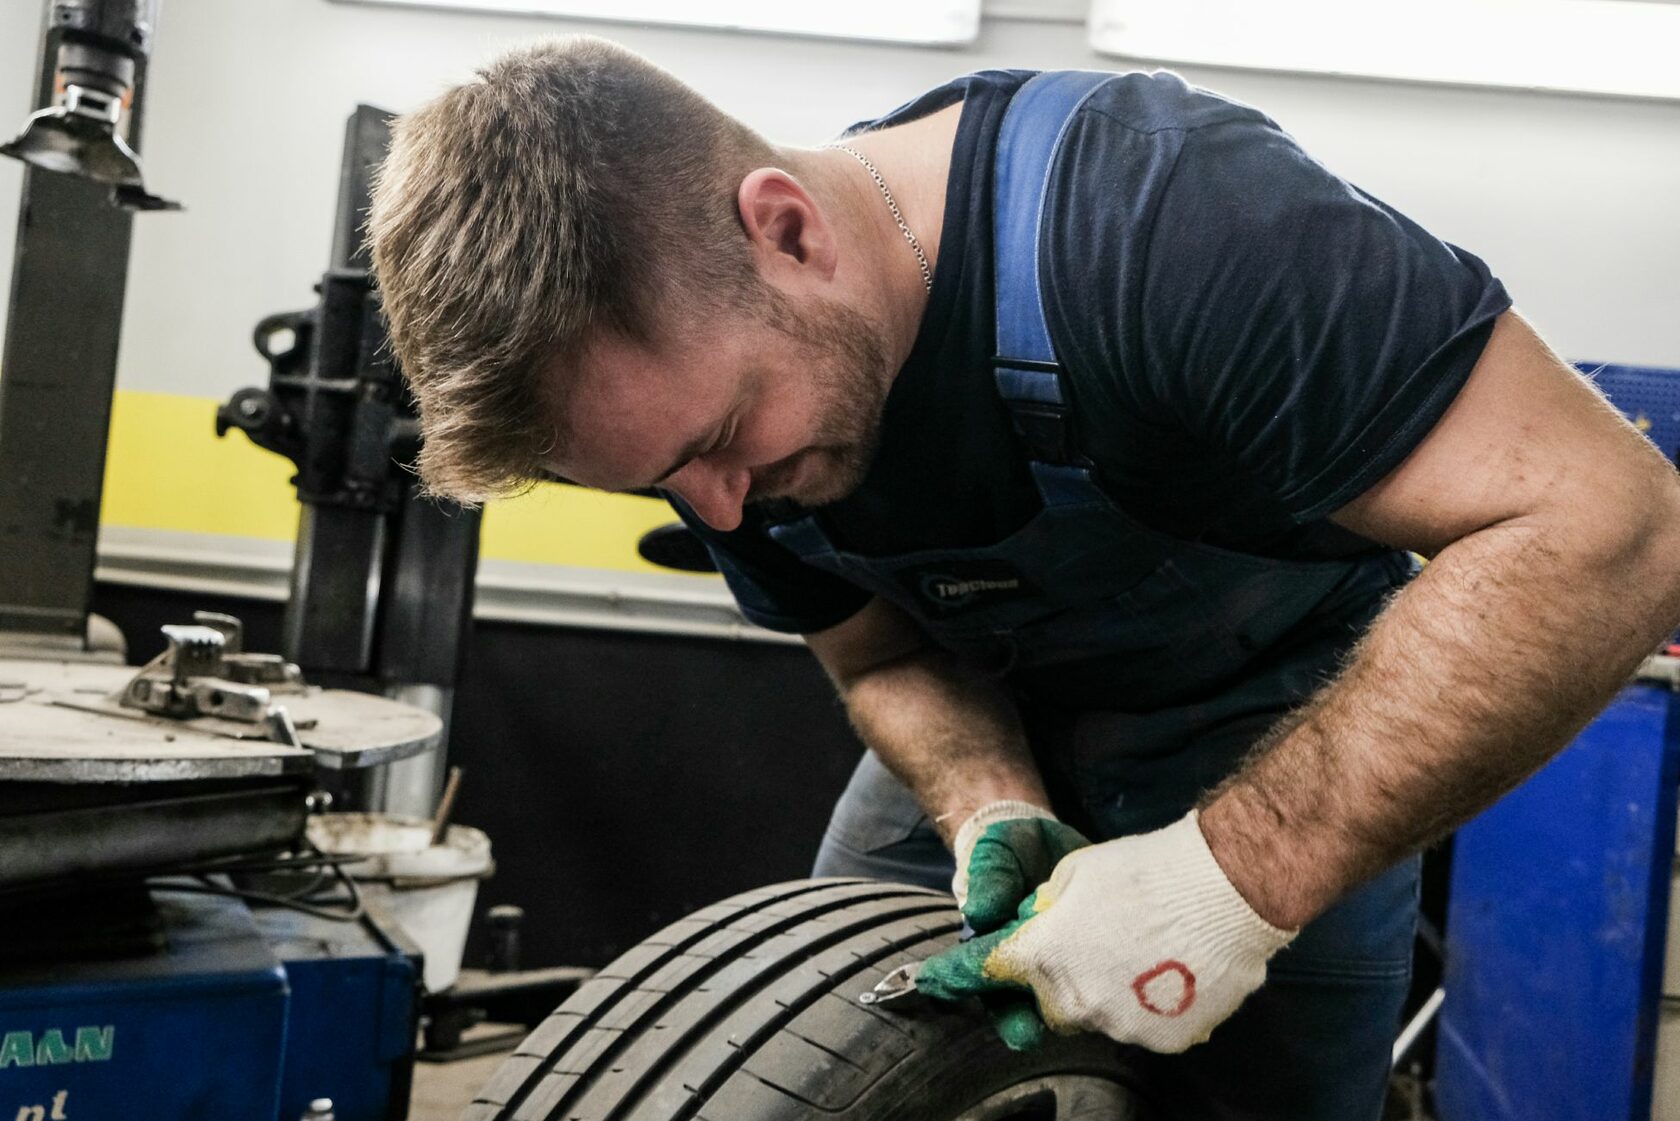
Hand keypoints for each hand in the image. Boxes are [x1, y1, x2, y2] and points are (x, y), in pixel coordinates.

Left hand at [920, 811, 1295, 1053]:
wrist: (1226, 887)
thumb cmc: (1146, 870)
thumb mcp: (1074, 872)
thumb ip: (1044, 909)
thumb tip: (1035, 924)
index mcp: (1042, 955)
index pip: (985, 972)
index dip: (956, 975)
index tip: (934, 980)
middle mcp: (1073, 1000)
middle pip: (1046, 1003)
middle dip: (1053, 979)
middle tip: (1084, 945)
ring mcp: (1119, 1025)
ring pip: (1095, 1015)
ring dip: (1104, 991)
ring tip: (1138, 952)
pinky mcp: (1163, 1040)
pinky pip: (1139, 1027)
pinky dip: (1145, 1006)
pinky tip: (1166, 970)